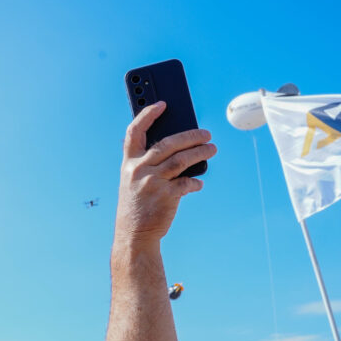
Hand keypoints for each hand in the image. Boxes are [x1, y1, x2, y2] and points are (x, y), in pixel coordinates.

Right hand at [112, 101, 215, 256]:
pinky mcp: (166, 196)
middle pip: (168, 143)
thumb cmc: (137, 206)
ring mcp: (152, 182)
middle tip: (206, 134)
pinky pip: (187, 183)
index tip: (162, 104)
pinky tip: (198, 183)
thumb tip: (180, 148)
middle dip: (190, 135)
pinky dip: (195, 182)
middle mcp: (138, 169)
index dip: (147, 115)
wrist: (134, 236)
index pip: (134, 132)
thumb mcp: (133, 182)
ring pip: (182, 159)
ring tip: (212, 149)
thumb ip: (148, 164)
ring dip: (201, 152)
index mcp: (128, 163)